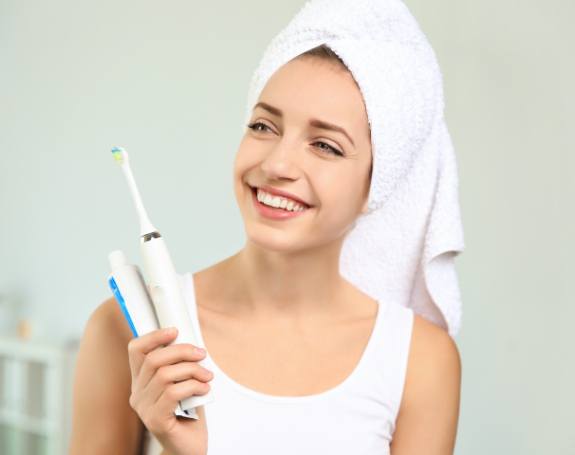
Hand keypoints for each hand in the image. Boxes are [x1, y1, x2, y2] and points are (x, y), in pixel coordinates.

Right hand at [127, 327, 211, 454]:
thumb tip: (192, 343)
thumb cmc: (188, 413)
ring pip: (165, 375)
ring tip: (207, 376)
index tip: (175, 331)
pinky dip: (193, 386)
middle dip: (182, 351)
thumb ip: (181, 365)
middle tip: (202, 354)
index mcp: (141, 381)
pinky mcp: (155, 420)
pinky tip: (204, 390)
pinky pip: (173, 393)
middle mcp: (137, 394)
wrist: (189, 447)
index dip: (153, 336)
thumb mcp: (183, 382)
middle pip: (154, 359)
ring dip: (192, 370)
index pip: (136, 350)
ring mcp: (144, 408)